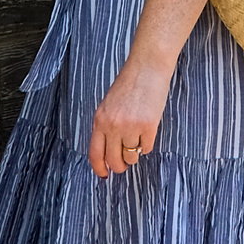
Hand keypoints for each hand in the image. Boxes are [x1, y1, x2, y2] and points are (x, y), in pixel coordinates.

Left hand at [89, 58, 171, 177]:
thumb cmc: (129, 85)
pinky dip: (147, 144)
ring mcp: (130, 126)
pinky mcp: (148, 126)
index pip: (95, 153)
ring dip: (135, 153)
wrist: (147, 68)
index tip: (104, 175)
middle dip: (120, 166)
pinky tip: (148, 131)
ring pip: (131, 157)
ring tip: (138, 139)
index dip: (99, 168)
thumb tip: (108, 152)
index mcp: (100, 120)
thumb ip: (106, 126)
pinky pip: (146, 148)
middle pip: (113, 160)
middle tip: (125, 164)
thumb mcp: (109, 106)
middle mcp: (112, 125)